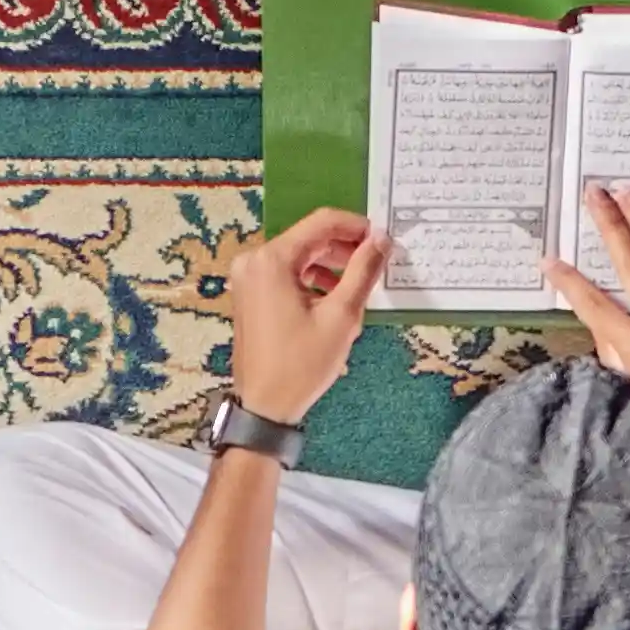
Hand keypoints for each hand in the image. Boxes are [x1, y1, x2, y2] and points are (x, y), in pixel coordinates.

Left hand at [225, 207, 386, 425]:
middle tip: (376, 262)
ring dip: (330, 264)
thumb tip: (381, 239)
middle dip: (344, 247)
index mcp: (272, 260)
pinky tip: (333, 298)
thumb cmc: (301, 364)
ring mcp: (247, 278)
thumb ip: (363, 271)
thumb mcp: (341, 316)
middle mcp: (254, 261)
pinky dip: (311, 279)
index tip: (382, 239)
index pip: (321, 222)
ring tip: (358, 283)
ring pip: (298, 256)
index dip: (356, 226)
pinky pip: (285, 273)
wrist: (264, 406)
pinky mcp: (248, 294)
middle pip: (309, 238)